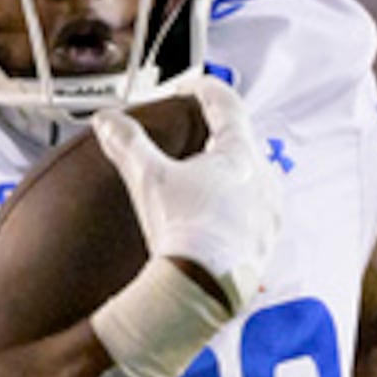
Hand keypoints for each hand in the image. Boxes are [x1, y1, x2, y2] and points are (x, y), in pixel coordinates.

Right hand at [94, 77, 282, 307]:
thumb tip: (108, 120)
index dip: (204, 88)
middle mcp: (264, 178)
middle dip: (219, 134)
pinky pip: (257, 213)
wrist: (201, 289)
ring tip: (209, 179)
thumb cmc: (183, 231)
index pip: (227, 103)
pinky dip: (240, 207)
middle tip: (197, 135)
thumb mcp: (149, 178)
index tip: (190, 87)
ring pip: (256, 177)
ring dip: (234, 173)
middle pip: (244, 140)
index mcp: (240, 153)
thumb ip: (128, 143)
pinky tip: (222, 218)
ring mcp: (269, 212)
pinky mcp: (266, 243)